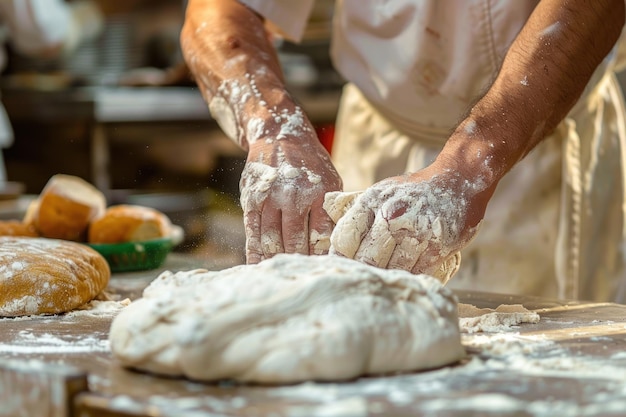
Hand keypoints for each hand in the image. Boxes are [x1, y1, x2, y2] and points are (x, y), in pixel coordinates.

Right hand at [240, 131, 341, 263]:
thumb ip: (332, 209)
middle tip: (304, 277)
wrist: (280, 136)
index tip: (324, 271)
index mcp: (318, 192)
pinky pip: (252, 233)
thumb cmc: (311, 165)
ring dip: (278, 259)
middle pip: (295, 241)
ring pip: (272, 240)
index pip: (321, 235)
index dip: (322, 257)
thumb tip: (339, 244)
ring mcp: (270, 198)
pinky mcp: (251, 200)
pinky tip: (259, 267)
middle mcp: (293, 196)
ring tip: (284, 273)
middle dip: (300, 261)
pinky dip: (255, 253)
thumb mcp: (331, 181)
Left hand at [328, 164, 488, 275]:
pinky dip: (407, 278)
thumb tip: (332, 243)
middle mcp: (391, 216)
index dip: (337, 259)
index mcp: (372, 201)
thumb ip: (360, 214)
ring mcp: (415, 232)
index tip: (337, 272)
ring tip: (379, 289)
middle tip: (356, 288)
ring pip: (390, 270)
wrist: (458, 181)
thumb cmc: (413, 192)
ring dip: (384, 279)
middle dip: (360, 274)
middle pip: (364, 259)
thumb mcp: (382, 192)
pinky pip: (415, 272)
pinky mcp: (437, 246)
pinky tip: (403, 281)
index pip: (343, 239)